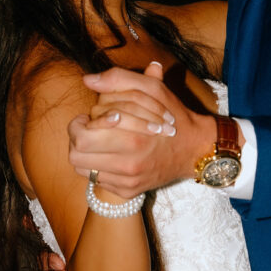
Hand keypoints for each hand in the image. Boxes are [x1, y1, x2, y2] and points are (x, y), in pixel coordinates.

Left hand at [68, 61, 215, 197]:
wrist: (194, 150)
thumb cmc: (172, 116)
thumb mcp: (152, 89)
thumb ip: (119, 79)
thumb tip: (88, 79)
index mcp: (133, 139)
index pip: (81, 137)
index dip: (77, 124)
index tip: (86, 118)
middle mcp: (129, 165)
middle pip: (76, 156)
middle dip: (76, 140)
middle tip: (86, 130)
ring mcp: (128, 181)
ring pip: (82, 170)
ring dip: (83, 154)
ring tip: (95, 142)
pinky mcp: (128, 191)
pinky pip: (96, 181)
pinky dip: (96, 167)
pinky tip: (108, 155)